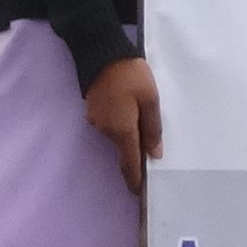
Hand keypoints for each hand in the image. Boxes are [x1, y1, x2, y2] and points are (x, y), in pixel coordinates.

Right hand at [83, 56, 160, 193]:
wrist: (101, 52)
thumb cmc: (130, 75)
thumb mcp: (150, 99)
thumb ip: (153, 128)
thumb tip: (154, 154)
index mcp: (122, 130)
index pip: (129, 163)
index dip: (135, 179)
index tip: (139, 193)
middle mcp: (106, 130)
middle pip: (124, 149)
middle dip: (135, 153)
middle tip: (150, 149)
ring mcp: (96, 120)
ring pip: (117, 135)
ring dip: (129, 134)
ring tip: (142, 122)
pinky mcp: (92, 110)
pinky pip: (110, 124)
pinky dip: (120, 123)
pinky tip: (128, 111)